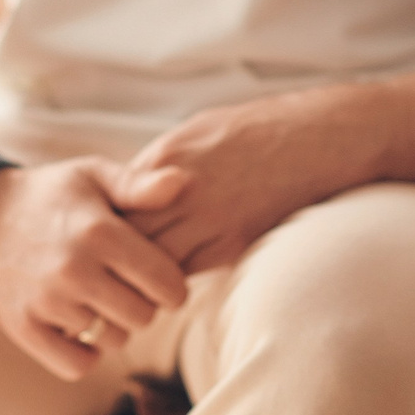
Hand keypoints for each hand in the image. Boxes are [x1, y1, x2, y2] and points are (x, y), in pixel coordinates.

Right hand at [0, 157, 188, 380]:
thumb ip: (140, 185)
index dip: (172, 284)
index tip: (158, 277)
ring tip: (98, 300)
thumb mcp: (92, 175)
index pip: (167, 284)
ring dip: (112, 326)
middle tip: (125, 287)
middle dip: (143, 304)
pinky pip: (77, 365)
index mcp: (99, 232)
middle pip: (144, 316)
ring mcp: (48, 302)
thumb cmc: (46, 195)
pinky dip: (85, 353)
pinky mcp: (24, 327)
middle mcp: (75, 269)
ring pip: (113, 340)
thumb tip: (185, 183)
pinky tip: (78, 326)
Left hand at [110, 96, 338, 273]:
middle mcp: (180, 190)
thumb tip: (132, 190)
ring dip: (140, 273)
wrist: (316, 138)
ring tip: (130, 284)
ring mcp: (209, 218)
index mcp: (166, 159)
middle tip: (104, 271)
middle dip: (114, 253)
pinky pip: (188, 270)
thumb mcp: (197, 132)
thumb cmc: (256, 130)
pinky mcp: (234, 242)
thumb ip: (161, 165)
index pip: (114, 201)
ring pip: (154, 260)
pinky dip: (172, 280)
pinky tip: (165, 284)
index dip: (104, 222)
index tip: (98, 237)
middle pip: (127, 234)